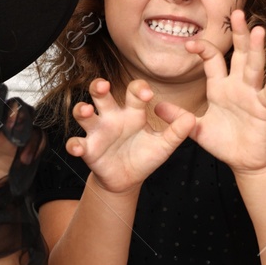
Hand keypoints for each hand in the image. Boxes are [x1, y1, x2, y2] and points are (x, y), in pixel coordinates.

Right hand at [66, 78, 194, 194]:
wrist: (128, 179)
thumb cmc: (145, 156)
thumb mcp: (163, 146)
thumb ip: (176, 132)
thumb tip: (192, 119)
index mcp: (132, 112)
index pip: (133, 92)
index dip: (138, 89)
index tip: (147, 94)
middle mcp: (112, 117)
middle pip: (101, 94)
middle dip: (99, 87)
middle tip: (104, 85)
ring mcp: (97, 132)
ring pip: (83, 113)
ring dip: (82, 109)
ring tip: (87, 110)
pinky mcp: (87, 149)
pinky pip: (75, 143)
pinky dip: (74, 145)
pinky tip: (78, 148)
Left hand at [182, 10, 265, 175]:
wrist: (245, 160)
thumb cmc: (224, 142)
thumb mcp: (195, 128)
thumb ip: (178, 117)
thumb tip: (156, 106)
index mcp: (220, 86)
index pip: (212, 60)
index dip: (203, 49)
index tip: (189, 43)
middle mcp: (238, 85)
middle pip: (238, 54)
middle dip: (238, 34)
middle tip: (237, 11)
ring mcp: (252, 95)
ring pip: (255, 67)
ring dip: (257, 50)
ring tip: (258, 30)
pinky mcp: (265, 109)